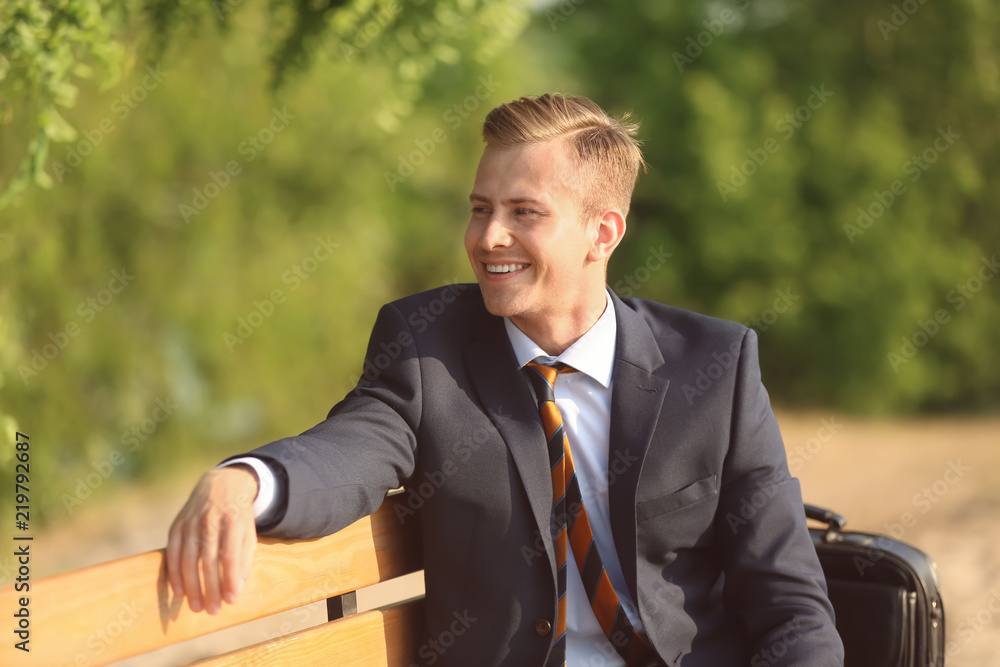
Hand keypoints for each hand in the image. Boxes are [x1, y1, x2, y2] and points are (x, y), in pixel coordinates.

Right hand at [166, 466, 258, 613]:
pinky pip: (172, 553)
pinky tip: (178, 592)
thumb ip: (244, 558)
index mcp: (233, 522)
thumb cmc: (238, 516)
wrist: (222, 485)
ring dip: (191, 586)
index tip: (230, 601)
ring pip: (188, 559)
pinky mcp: (177, 525)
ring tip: (196, 607)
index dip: (229, 580)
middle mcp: (211, 522)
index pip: (230, 556)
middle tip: (212, 611)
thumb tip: (236, 589)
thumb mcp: (249, 532)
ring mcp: (191, 523)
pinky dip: (174, 574)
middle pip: (208, 560)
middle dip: (210, 588)